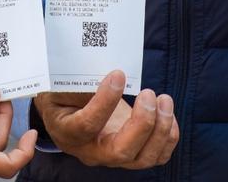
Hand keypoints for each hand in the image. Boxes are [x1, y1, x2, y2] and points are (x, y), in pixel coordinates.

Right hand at [34, 71, 178, 168]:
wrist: (68, 113)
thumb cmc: (62, 96)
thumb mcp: (59, 86)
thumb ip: (77, 81)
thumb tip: (105, 69)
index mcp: (68, 133)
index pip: (88, 125)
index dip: (104, 101)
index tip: (118, 75)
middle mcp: (91, 151)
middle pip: (121, 152)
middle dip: (142, 123)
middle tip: (148, 93)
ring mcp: (114, 157)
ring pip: (144, 158)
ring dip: (161, 129)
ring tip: (164, 99)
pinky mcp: (132, 153)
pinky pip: (157, 156)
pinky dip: (168, 136)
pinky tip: (166, 112)